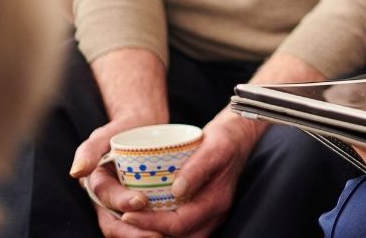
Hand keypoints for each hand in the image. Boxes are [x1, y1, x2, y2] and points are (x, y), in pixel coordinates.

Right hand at [70, 114, 168, 235]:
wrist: (143, 128)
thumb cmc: (123, 129)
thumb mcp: (104, 134)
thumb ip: (89, 149)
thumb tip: (77, 172)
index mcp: (96, 185)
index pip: (106, 200)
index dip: (122, 203)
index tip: (141, 201)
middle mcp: (106, 200)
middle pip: (115, 224)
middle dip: (134, 232)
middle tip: (158, 234)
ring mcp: (122, 205)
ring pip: (129, 229)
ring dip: (143, 235)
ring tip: (165, 237)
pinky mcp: (139, 207)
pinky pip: (144, 224)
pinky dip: (153, 230)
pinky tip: (171, 233)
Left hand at [115, 109, 261, 237]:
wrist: (238, 136)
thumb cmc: (225, 140)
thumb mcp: (213, 148)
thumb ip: (197, 168)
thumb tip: (176, 190)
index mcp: (216, 202)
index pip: (179, 224)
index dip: (151, 223)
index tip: (128, 216)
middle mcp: (213, 215)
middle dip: (151, 234)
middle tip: (126, 222)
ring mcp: (209, 216)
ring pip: (181, 237)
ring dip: (156, 232)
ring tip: (133, 222)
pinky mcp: (202, 212)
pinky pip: (182, 229)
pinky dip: (163, 228)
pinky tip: (147, 217)